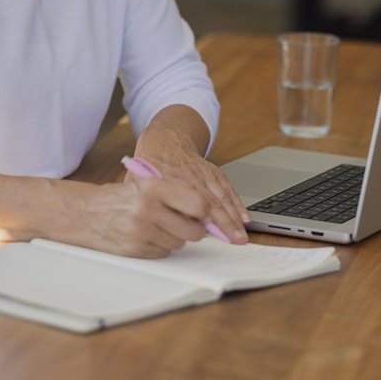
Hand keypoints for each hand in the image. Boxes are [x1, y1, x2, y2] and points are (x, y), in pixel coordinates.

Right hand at [67, 178, 215, 257]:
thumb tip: (207, 212)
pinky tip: (147, 235)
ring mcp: (141, 232)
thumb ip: (174, 194)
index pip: (198, 204)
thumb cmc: (118, 197)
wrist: (83, 212)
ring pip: (179, 243)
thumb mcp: (145, 184)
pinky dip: (160, 246)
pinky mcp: (135, 249)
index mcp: (153, 187)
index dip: (207, 213)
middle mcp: (148, 209)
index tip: (207, 215)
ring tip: (159, 225)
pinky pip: (163, 253)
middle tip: (187, 223)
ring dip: (175, 237)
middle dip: (194, 229)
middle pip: (194, 230)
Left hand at [132, 127, 249, 245]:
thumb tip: (139, 221)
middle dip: (224, 222)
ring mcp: (203, 174)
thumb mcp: (136, 180)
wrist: (165, 139)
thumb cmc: (150, 163)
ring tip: (242, 235)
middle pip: (208, 202)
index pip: (184, 201)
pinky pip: (228, 189)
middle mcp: (189, 176)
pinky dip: (237, 204)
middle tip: (234, 240)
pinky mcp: (213, 172)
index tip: (206, 233)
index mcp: (168, 180)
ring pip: (221, 197)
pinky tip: (244, 218)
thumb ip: (138, 199)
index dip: (196, 217)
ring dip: (234, 216)